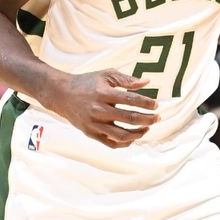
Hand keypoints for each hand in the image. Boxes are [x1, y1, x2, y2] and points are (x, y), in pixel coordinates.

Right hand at [44, 69, 159, 148]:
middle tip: (157, 117)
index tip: (156, 105)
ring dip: (139, 133)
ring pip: (122, 135)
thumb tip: (147, 82)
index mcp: (103, 93)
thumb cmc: (87, 82)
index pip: (131, 100)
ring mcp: (94, 123)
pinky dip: (125, 142)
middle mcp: (98, 109)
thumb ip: (126, 79)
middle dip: (147, 119)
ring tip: (147, 128)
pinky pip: (111, 143)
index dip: (146, 103)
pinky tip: (133, 136)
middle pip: (129, 118)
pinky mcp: (91, 133)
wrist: (62, 94)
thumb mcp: (106, 75)